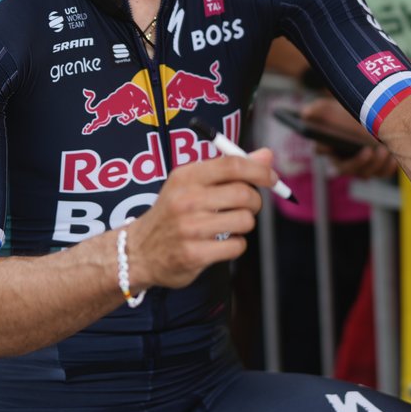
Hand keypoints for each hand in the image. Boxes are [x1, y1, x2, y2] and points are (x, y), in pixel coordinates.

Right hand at [128, 149, 272, 289]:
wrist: (139, 251)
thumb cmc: (173, 213)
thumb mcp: (192, 184)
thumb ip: (229, 169)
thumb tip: (266, 156)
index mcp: (186, 176)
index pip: (232, 165)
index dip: (259, 170)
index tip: (271, 178)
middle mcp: (186, 200)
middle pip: (243, 193)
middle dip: (255, 201)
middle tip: (248, 206)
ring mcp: (189, 229)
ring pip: (245, 221)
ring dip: (245, 224)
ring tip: (229, 225)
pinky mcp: (194, 254)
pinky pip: (237, 246)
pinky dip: (236, 245)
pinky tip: (220, 243)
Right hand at [300, 96, 396, 177]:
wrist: (365, 112)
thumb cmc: (343, 112)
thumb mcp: (328, 108)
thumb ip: (316, 109)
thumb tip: (305, 112)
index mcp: (332, 152)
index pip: (334, 161)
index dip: (343, 158)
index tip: (351, 148)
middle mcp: (346, 163)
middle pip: (353, 171)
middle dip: (362, 163)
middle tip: (372, 150)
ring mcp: (363, 167)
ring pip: (370, 173)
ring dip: (378, 165)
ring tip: (386, 150)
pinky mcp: (378, 167)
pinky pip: (384, 172)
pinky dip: (390, 167)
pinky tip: (395, 156)